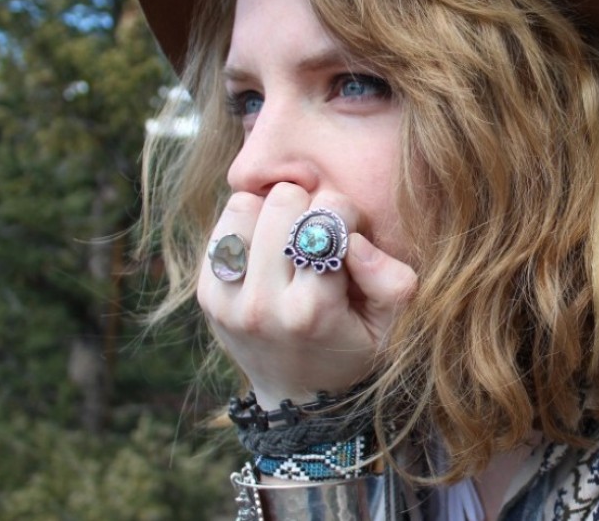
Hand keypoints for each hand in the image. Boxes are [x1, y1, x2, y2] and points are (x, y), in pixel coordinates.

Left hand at [199, 182, 415, 408]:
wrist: (297, 398)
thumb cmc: (352, 351)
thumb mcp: (390, 326)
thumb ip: (392, 280)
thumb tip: (354, 241)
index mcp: (311, 310)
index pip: (328, 213)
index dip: (348, 214)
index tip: (351, 239)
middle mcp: (262, 304)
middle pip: (283, 201)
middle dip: (310, 209)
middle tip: (318, 238)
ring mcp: (226, 300)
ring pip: (246, 205)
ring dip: (272, 214)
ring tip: (289, 241)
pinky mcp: (206, 294)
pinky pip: (223, 225)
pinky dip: (248, 225)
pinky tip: (266, 250)